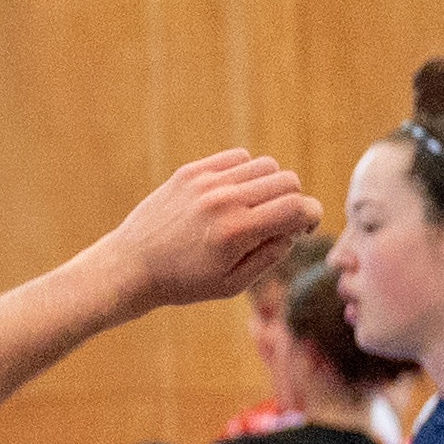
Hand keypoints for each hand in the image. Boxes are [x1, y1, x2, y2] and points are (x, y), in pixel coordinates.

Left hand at [101, 151, 321, 314]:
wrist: (131, 266)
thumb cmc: (183, 283)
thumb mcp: (231, 285)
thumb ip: (270, 256)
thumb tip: (293, 229)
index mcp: (237, 233)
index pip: (297, 207)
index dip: (312, 216)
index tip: (304, 228)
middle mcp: (224, 201)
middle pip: (287, 182)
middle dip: (293, 202)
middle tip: (279, 222)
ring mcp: (207, 182)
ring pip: (266, 165)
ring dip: (271, 186)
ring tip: (255, 208)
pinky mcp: (192, 172)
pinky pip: (239, 157)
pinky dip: (247, 172)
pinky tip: (236, 194)